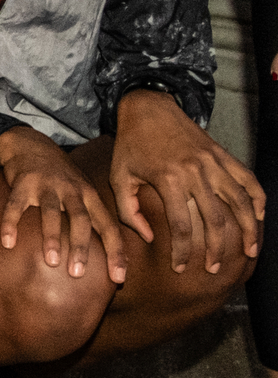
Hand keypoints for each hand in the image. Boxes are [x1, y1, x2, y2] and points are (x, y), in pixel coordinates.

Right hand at [0, 125, 127, 282]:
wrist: (30, 144)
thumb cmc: (60, 178)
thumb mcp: (82, 192)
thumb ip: (93, 217)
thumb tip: (108, 253)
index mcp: (90, 196)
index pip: (108, 226)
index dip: (116, 252)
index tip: (119, 277)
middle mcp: (71, 190)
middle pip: (81, 219)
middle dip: (81, 246)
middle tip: (78, 274)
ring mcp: (46, 185)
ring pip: (52, 212)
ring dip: (53, 237)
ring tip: (51, 261)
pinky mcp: (22, 183)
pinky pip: (15, 205)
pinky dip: (11, 223)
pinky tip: (8, 242)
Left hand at [110, 89, 263, 273]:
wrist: (149, 108)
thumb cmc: (130, 146)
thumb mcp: (119, 178)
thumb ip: (128, 212)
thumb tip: (150, 238)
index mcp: (169, 180)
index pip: (182, 227)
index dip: (182, 252)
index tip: (180, 269)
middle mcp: (196, 172)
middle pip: (216, 220)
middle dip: (217, 249)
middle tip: (214, 269)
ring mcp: (214, 162)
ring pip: (241, 202)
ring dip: (248, 229)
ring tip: (249, 251)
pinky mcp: (223, 154)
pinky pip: (248, 179)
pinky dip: (257, 198)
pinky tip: (259, 217)